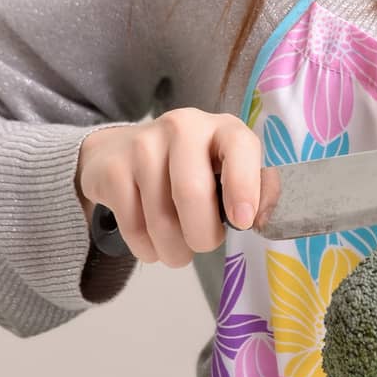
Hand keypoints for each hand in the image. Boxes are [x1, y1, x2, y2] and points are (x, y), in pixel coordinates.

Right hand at [74, 107, 275, 267]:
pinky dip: (147, 248)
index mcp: (222, 128)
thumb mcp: (227, 170)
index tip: (242, 222)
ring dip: (174, 250)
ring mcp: (143, 144)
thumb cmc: (189, 168)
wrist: (121, 152)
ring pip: (161, 219)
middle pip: (192, 191)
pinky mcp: (113, 168)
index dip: (243, 186)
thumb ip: (255, 189)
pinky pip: (134, 227)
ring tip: (178, 248)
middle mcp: (183, 127)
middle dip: (202, 235)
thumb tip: (263, 218)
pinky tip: (152, 241)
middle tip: (204, 243)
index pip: (240, 147)